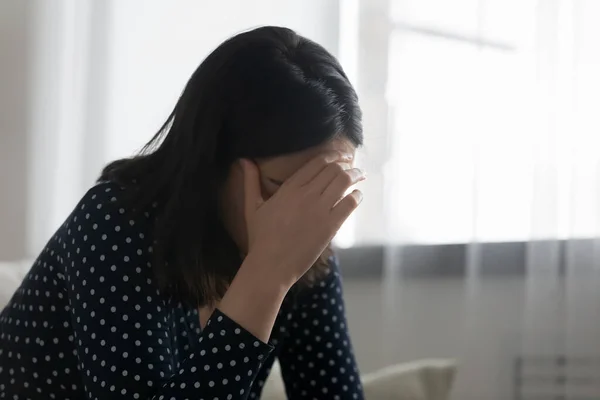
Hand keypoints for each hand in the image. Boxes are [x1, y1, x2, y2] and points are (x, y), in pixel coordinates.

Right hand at [241, 152, 364, 286]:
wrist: (270, 266)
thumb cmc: (260, 239)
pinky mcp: (330, 226)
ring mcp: (319, 210)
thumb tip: (244, 160)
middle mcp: (306, 194)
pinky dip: (356, 196)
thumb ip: (250, 182)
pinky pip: (349, 204)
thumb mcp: (252, 207)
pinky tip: (357, 196)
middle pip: (333, 169)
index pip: (316, 163)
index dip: (332, 156)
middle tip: (353, 167)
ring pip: (343, 182)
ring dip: (354, 175)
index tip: (339, 157)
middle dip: (346, 165)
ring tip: (360, 176)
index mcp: (289, 188)